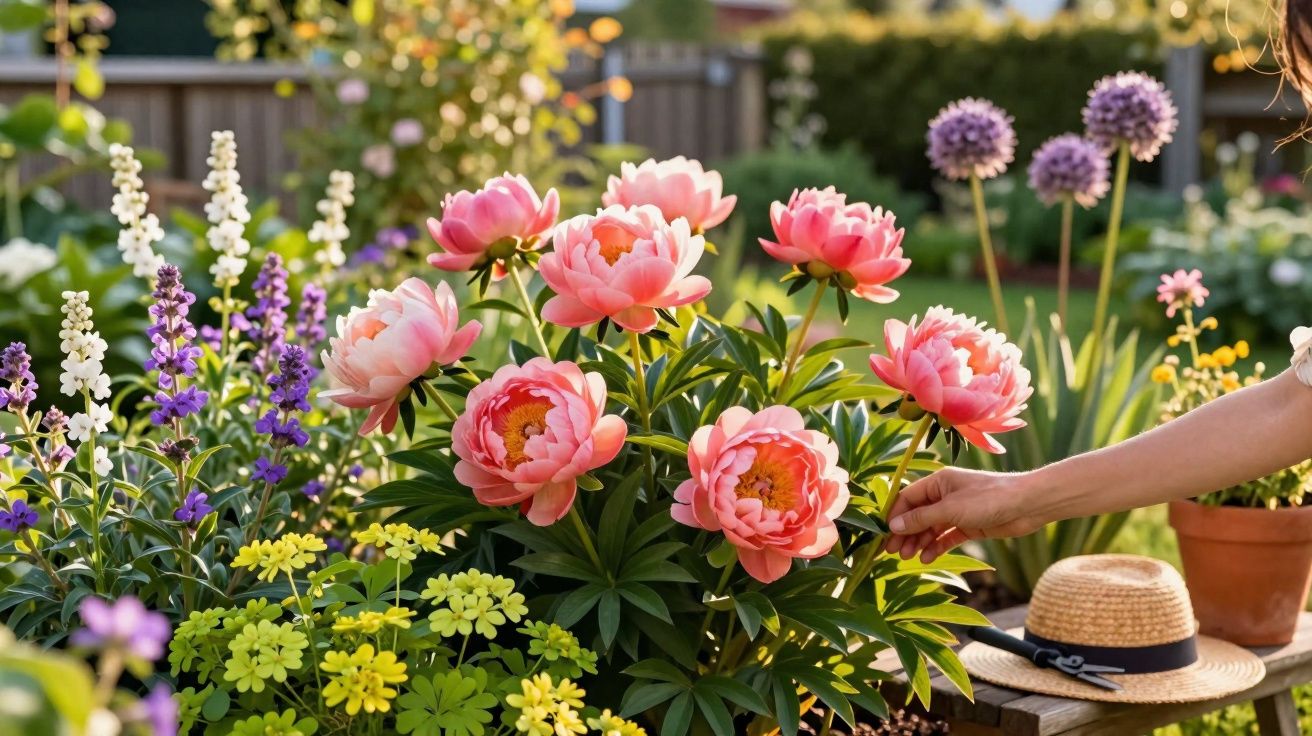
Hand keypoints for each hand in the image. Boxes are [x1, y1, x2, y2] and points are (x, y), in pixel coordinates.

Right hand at [883, 467, 1044, 563]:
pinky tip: (927, 558)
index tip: (883, 534)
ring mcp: (957, 510)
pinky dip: (936, 546)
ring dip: (919, 542)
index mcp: (938, 482)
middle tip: (892, 552)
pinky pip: (947, 537)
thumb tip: (894, 525)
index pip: (908, 498)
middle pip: (917, 515)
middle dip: (905, 532)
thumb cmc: (988, 498)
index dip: (894, 515)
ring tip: (909, 558)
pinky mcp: (969, 525)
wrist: (1027, 505)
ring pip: (931, 527)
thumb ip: (921, 518)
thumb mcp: (950, 509)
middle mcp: (945, 495)